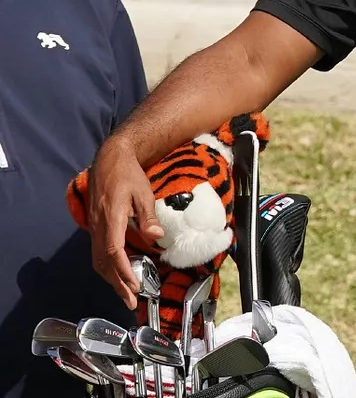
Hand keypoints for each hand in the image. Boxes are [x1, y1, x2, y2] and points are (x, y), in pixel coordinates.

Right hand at [88, 139, 163, 309]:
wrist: (109, 159)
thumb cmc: (128, 174)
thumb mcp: (143, 192)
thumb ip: (148, 217)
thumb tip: (156, 238)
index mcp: (112, 217)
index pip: (113, 251)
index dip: (122, 270)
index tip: (133, 285)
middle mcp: (99, 225)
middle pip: (104, 262)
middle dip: (117, 283)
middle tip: (131, 301)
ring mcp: (94, 226)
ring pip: (98, 260)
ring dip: (111, 279)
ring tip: (126, 293)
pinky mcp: (95, 226)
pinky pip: (98, 252)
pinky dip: (107, 267)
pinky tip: (117, 274)